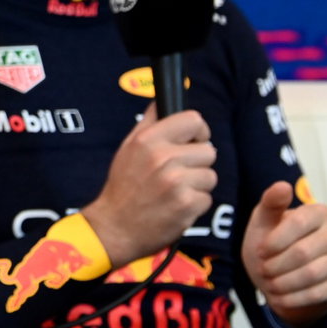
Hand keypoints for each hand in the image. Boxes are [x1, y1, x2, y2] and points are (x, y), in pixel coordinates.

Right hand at [82, 106, 216, 266]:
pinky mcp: (187, 204)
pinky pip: (207, 198)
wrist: (116, 226)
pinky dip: (195, 205)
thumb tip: (161, 101)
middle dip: (198, 163)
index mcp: (149, 139)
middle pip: (209, 150)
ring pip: (210, 176)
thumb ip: (148, 123)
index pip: (194, 120)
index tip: (193, 141)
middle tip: (178, 174)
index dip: (198, 131)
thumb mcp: (128, 148)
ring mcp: (176, 182)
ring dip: (197, 185)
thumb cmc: (123, 186)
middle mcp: (163, 157)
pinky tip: (176, 206)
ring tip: (176, 191)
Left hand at [241, 180, 326, 327]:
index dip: (276, 240)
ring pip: (312, 274)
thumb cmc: (270, 244)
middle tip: (263, 271)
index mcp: (318, 212)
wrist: (278, 278)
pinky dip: (296, 297)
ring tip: (270, 285)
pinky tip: (282, 297)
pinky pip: (321, 292)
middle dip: (277, 265)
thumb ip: (271, 203)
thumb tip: (283, 186)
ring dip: (285, 283)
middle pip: (304, 252)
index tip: (261, 251)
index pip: (299, 222)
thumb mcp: (263, 221)